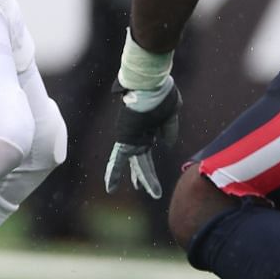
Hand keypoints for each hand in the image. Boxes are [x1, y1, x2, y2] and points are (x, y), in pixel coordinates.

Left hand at [105, 77, 180, 199]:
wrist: (148, 84)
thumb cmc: (160, 94)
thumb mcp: (170, 115)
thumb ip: (168, 130)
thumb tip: (166, 145)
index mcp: (149, 130)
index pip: (148, 151)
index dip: (150, 161)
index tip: (150, 170)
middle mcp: (139, 135)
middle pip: (141, 160)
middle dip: (143, 176)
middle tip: (146, 190)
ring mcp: (131, 137)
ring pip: (133, 163)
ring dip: (140, 179)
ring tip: (136, 194)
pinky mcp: (124, 139)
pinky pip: (118, 160)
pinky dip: (114, 173)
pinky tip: (110, 187)